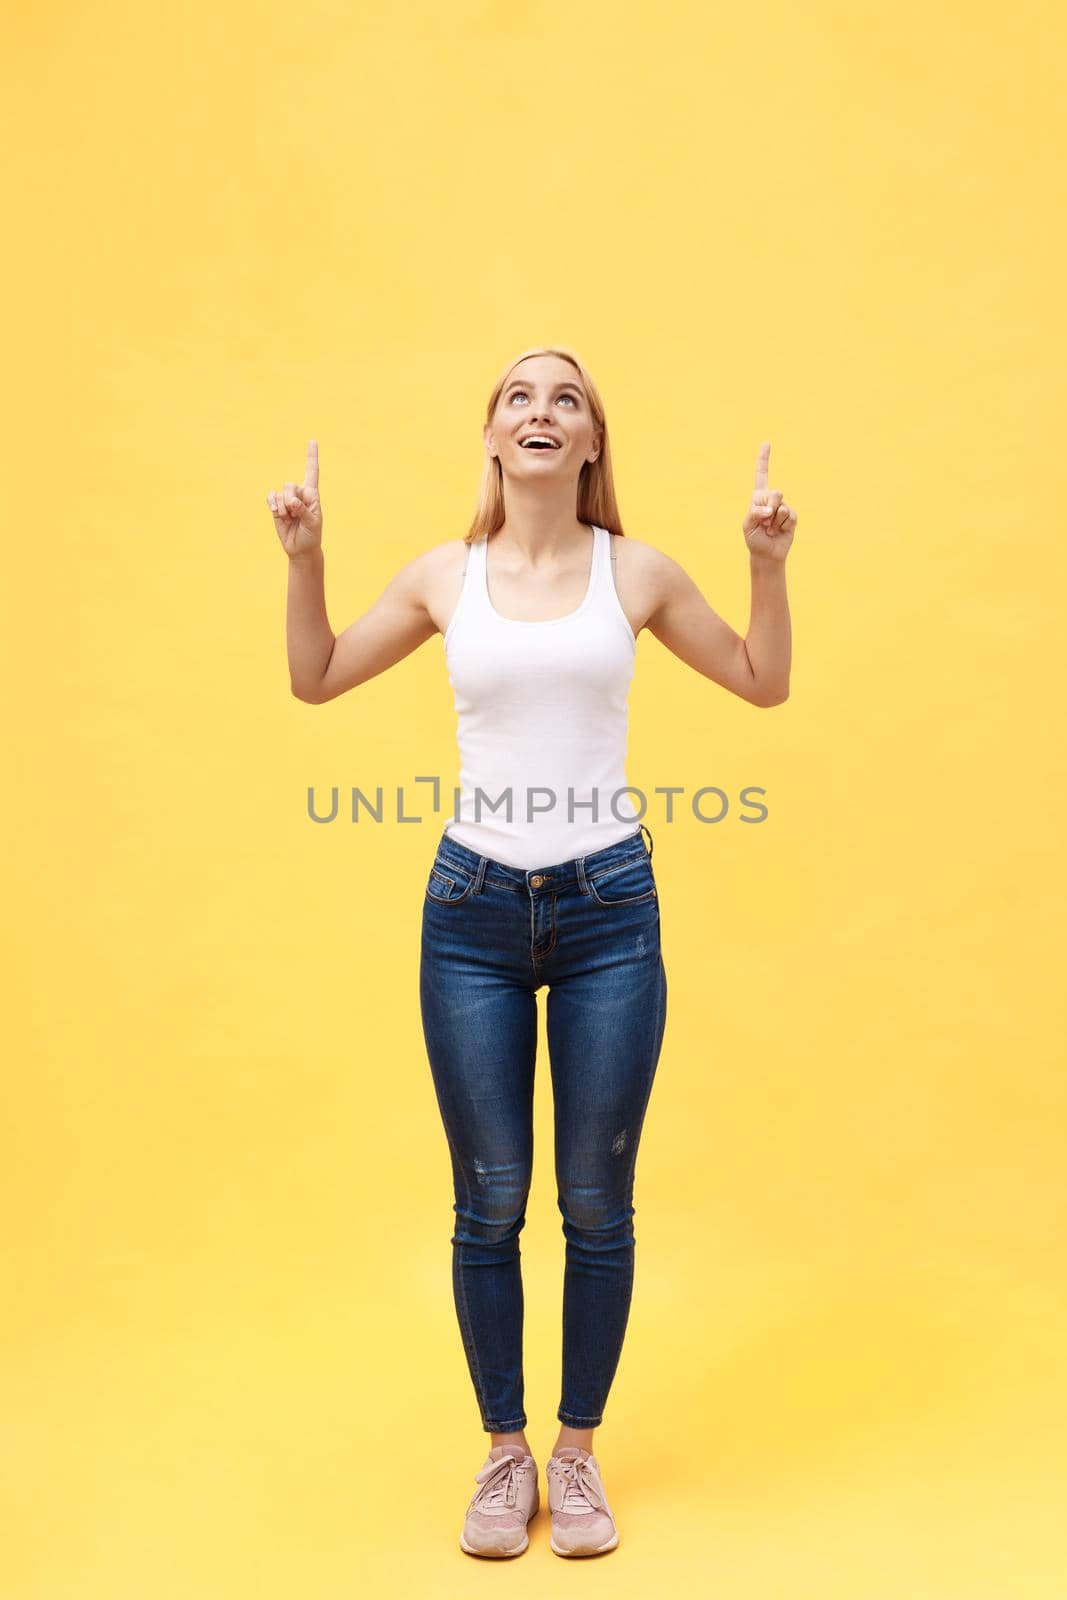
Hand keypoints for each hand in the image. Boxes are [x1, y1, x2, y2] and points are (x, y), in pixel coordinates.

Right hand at [267, 440, 322, 558]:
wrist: (301, 549)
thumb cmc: (312, 535)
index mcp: (312, 495)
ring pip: (279, 493)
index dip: (311, 456)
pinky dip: (272, 505)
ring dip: (282, 508)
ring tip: (290, 519)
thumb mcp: (313, 523)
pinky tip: (278, 514)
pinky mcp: (276, 506)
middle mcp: (299, 494)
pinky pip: (270, 497)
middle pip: (290, 485)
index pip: (312, 472)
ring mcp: (286, 499)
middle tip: (296, 515)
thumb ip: (304, 510)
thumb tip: (292, 501)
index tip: (312, 441)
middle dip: (291, 501)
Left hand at [742, 441, 796, 561]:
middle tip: (764, 522)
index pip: (761, 475)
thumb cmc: (754, 539)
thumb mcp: (748, 525)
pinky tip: (778, 532)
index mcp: (758, 498)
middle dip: (769, 508)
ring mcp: (783, 508)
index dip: (764, 459)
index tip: (766, 443)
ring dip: (774, 521)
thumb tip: (771, 511)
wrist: (766, 554)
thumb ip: (756, 513)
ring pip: (782, 506)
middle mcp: (771, 500)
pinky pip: (789, 516)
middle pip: (775, 493)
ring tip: (770, 529)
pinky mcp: (792, 517)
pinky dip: (782, 526)